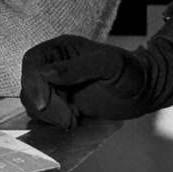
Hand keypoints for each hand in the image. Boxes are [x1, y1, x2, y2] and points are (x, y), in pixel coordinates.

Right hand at [20, 36, 160, 129]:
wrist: (143, 91)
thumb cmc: (130, 71)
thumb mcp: (107, 63)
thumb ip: (76, 68)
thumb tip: (46, 73)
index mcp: (60, 49)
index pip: (32, 62)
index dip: (33, 82)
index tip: (44, 103)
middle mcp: (53, 66)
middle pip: (29, 85)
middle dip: (46, 105)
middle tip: (71, 116)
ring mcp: (56, 87)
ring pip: (33, 103)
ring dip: (50, 116)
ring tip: (75, 118)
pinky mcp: (61, 105)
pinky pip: (44, 115)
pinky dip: (54, 122)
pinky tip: (74, 120)